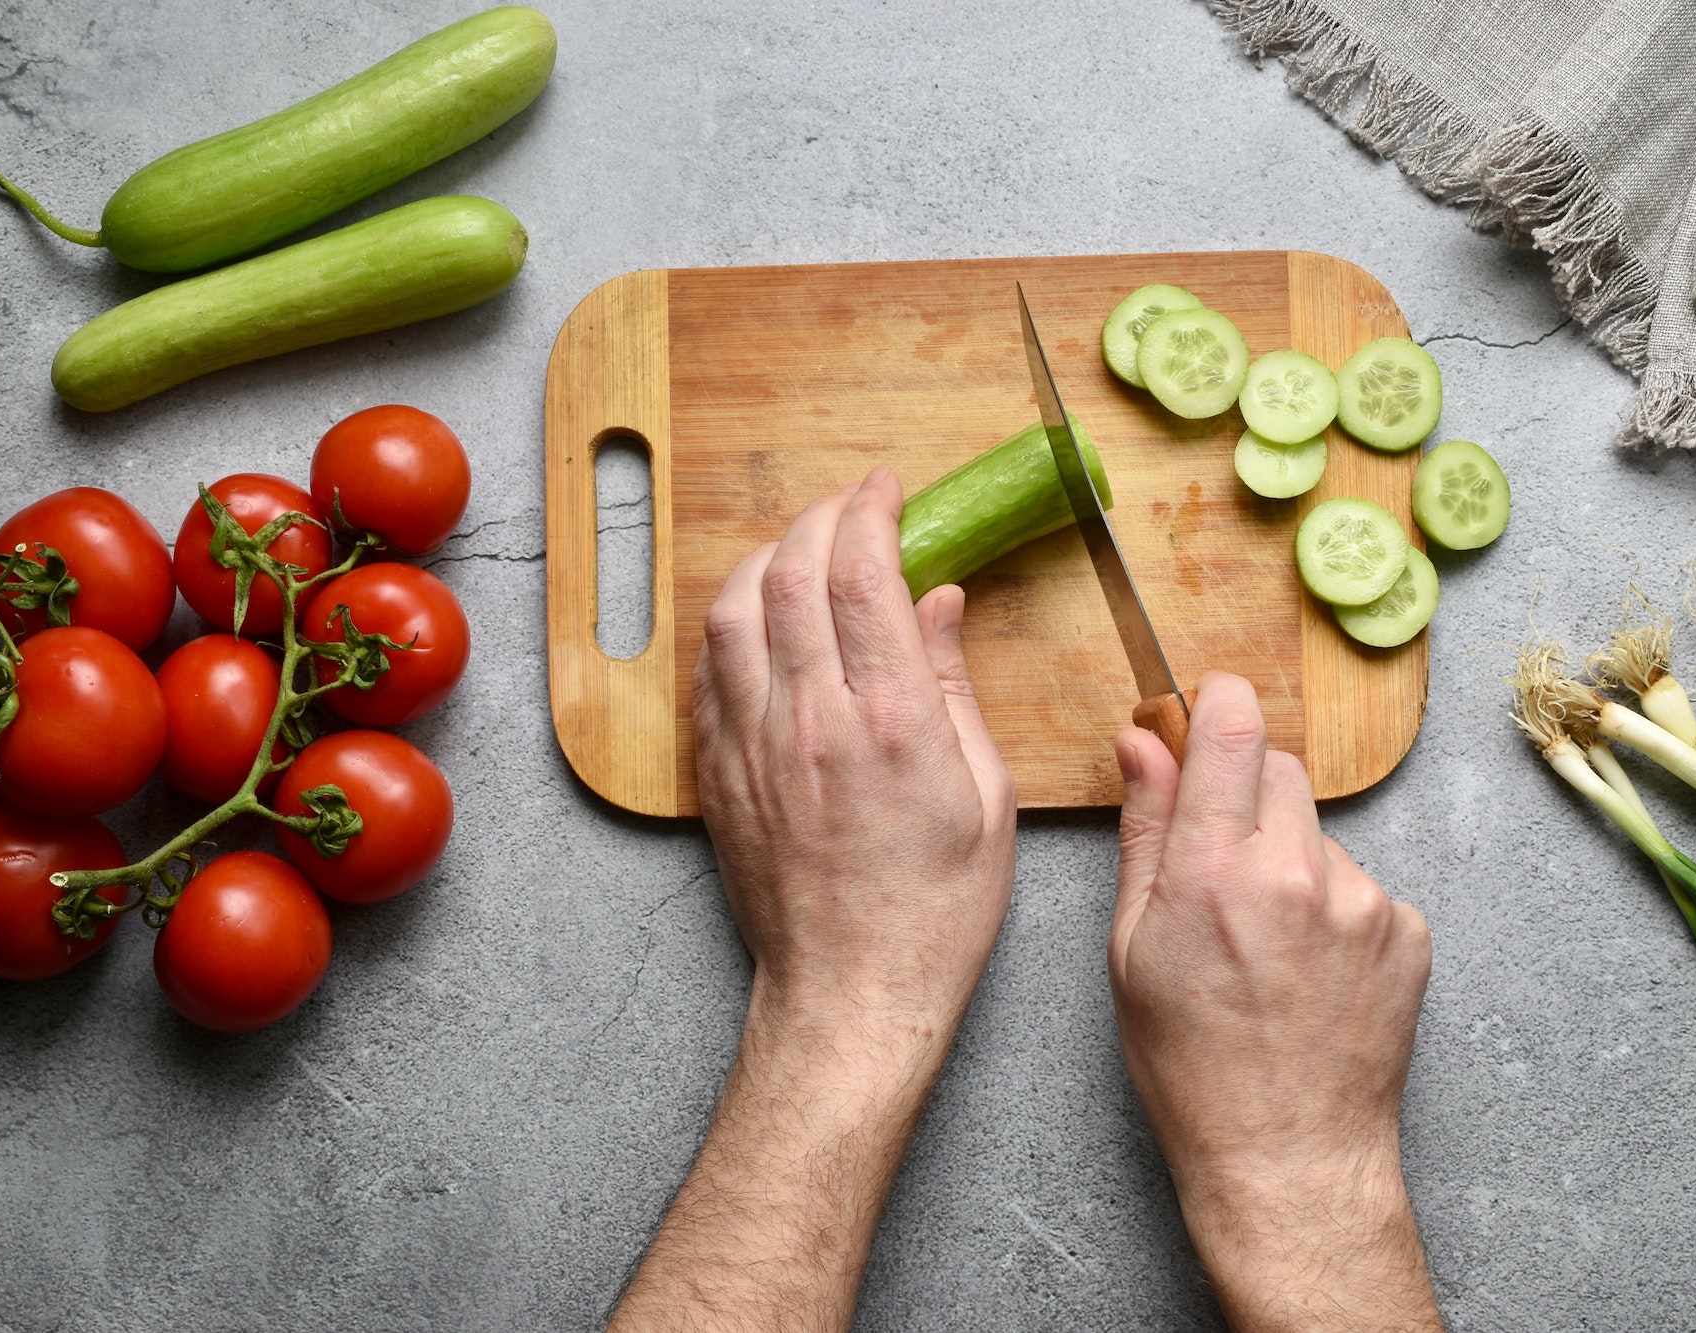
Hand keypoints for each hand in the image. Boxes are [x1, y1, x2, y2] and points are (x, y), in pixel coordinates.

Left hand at [610, 469, 1014, 1332]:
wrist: (848, 995)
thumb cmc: (935, 911)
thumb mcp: (985, 796)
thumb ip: (954, 685)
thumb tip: (938, 602)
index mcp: (890, 719)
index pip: (862, 573)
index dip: (870, 511)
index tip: (887, 489)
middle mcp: (809, 718)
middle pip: (793, 573)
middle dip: (821, 518)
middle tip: (852, 506)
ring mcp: (752, 744)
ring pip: (734, 610)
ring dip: (767, 559)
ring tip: (803, 548)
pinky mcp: (718, 774)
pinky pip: (709, 668)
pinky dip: (734, 621)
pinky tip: (762, 618)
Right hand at [1109, 672, 1438, 1331]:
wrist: (1289, 1158)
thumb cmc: (1192, 1067)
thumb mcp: (1131, 948)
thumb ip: (1145, 831)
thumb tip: (1141, 742)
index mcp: (1215, 871)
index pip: (1232, 730)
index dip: (1219, 701)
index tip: (1209, 702)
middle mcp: (1296, 872)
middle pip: (1280, 770)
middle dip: (1247, 795)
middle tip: (1222, 868)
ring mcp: (1363, 902)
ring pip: (1318, 832)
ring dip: (1291, 860)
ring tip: (1268, 945)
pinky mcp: (1409, 931)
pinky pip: (1361, 884)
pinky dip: (1334, 909)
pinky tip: (1310, 971)